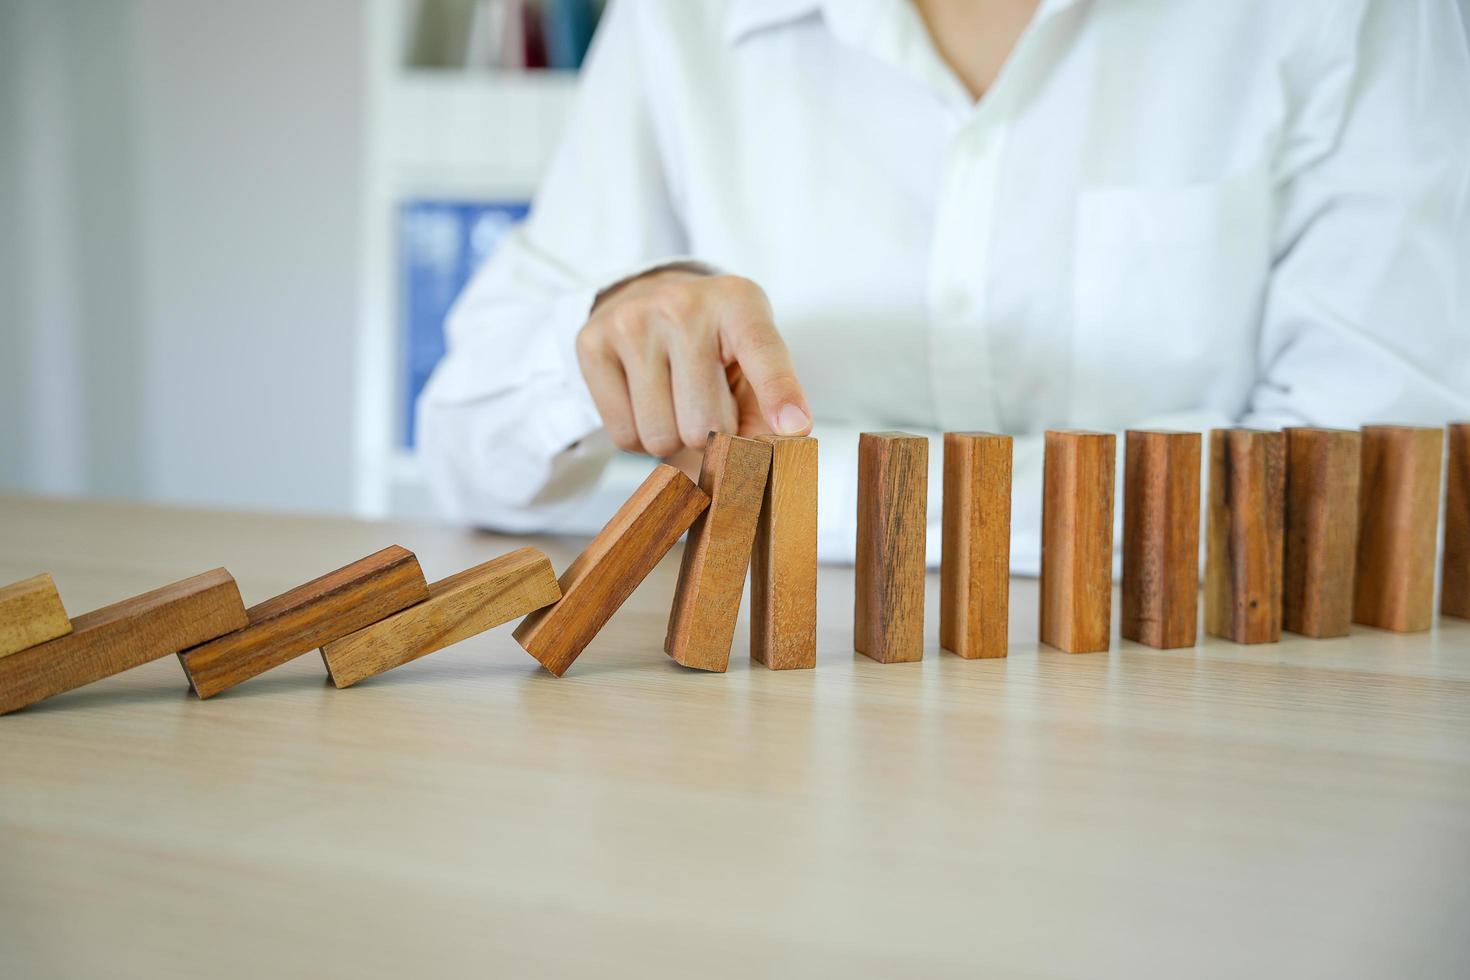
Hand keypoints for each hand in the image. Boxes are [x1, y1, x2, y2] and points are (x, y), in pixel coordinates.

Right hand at [575, 269, 811, 457]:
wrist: (647, 297)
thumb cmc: (714, 345)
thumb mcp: (751, 363)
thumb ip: (768, 413)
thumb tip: (761, 464)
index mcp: (739, 303)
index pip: (763, 352)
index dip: (779, 392)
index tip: (795, 426)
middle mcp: (684, 305)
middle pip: (705, 425)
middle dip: (710, 438)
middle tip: (707, 410)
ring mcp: (633, 321)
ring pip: (660, 437)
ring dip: (672, 440)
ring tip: (675, 403)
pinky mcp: (592, 344)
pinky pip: (623, 436)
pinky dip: (638, 439)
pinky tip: (645, 403)